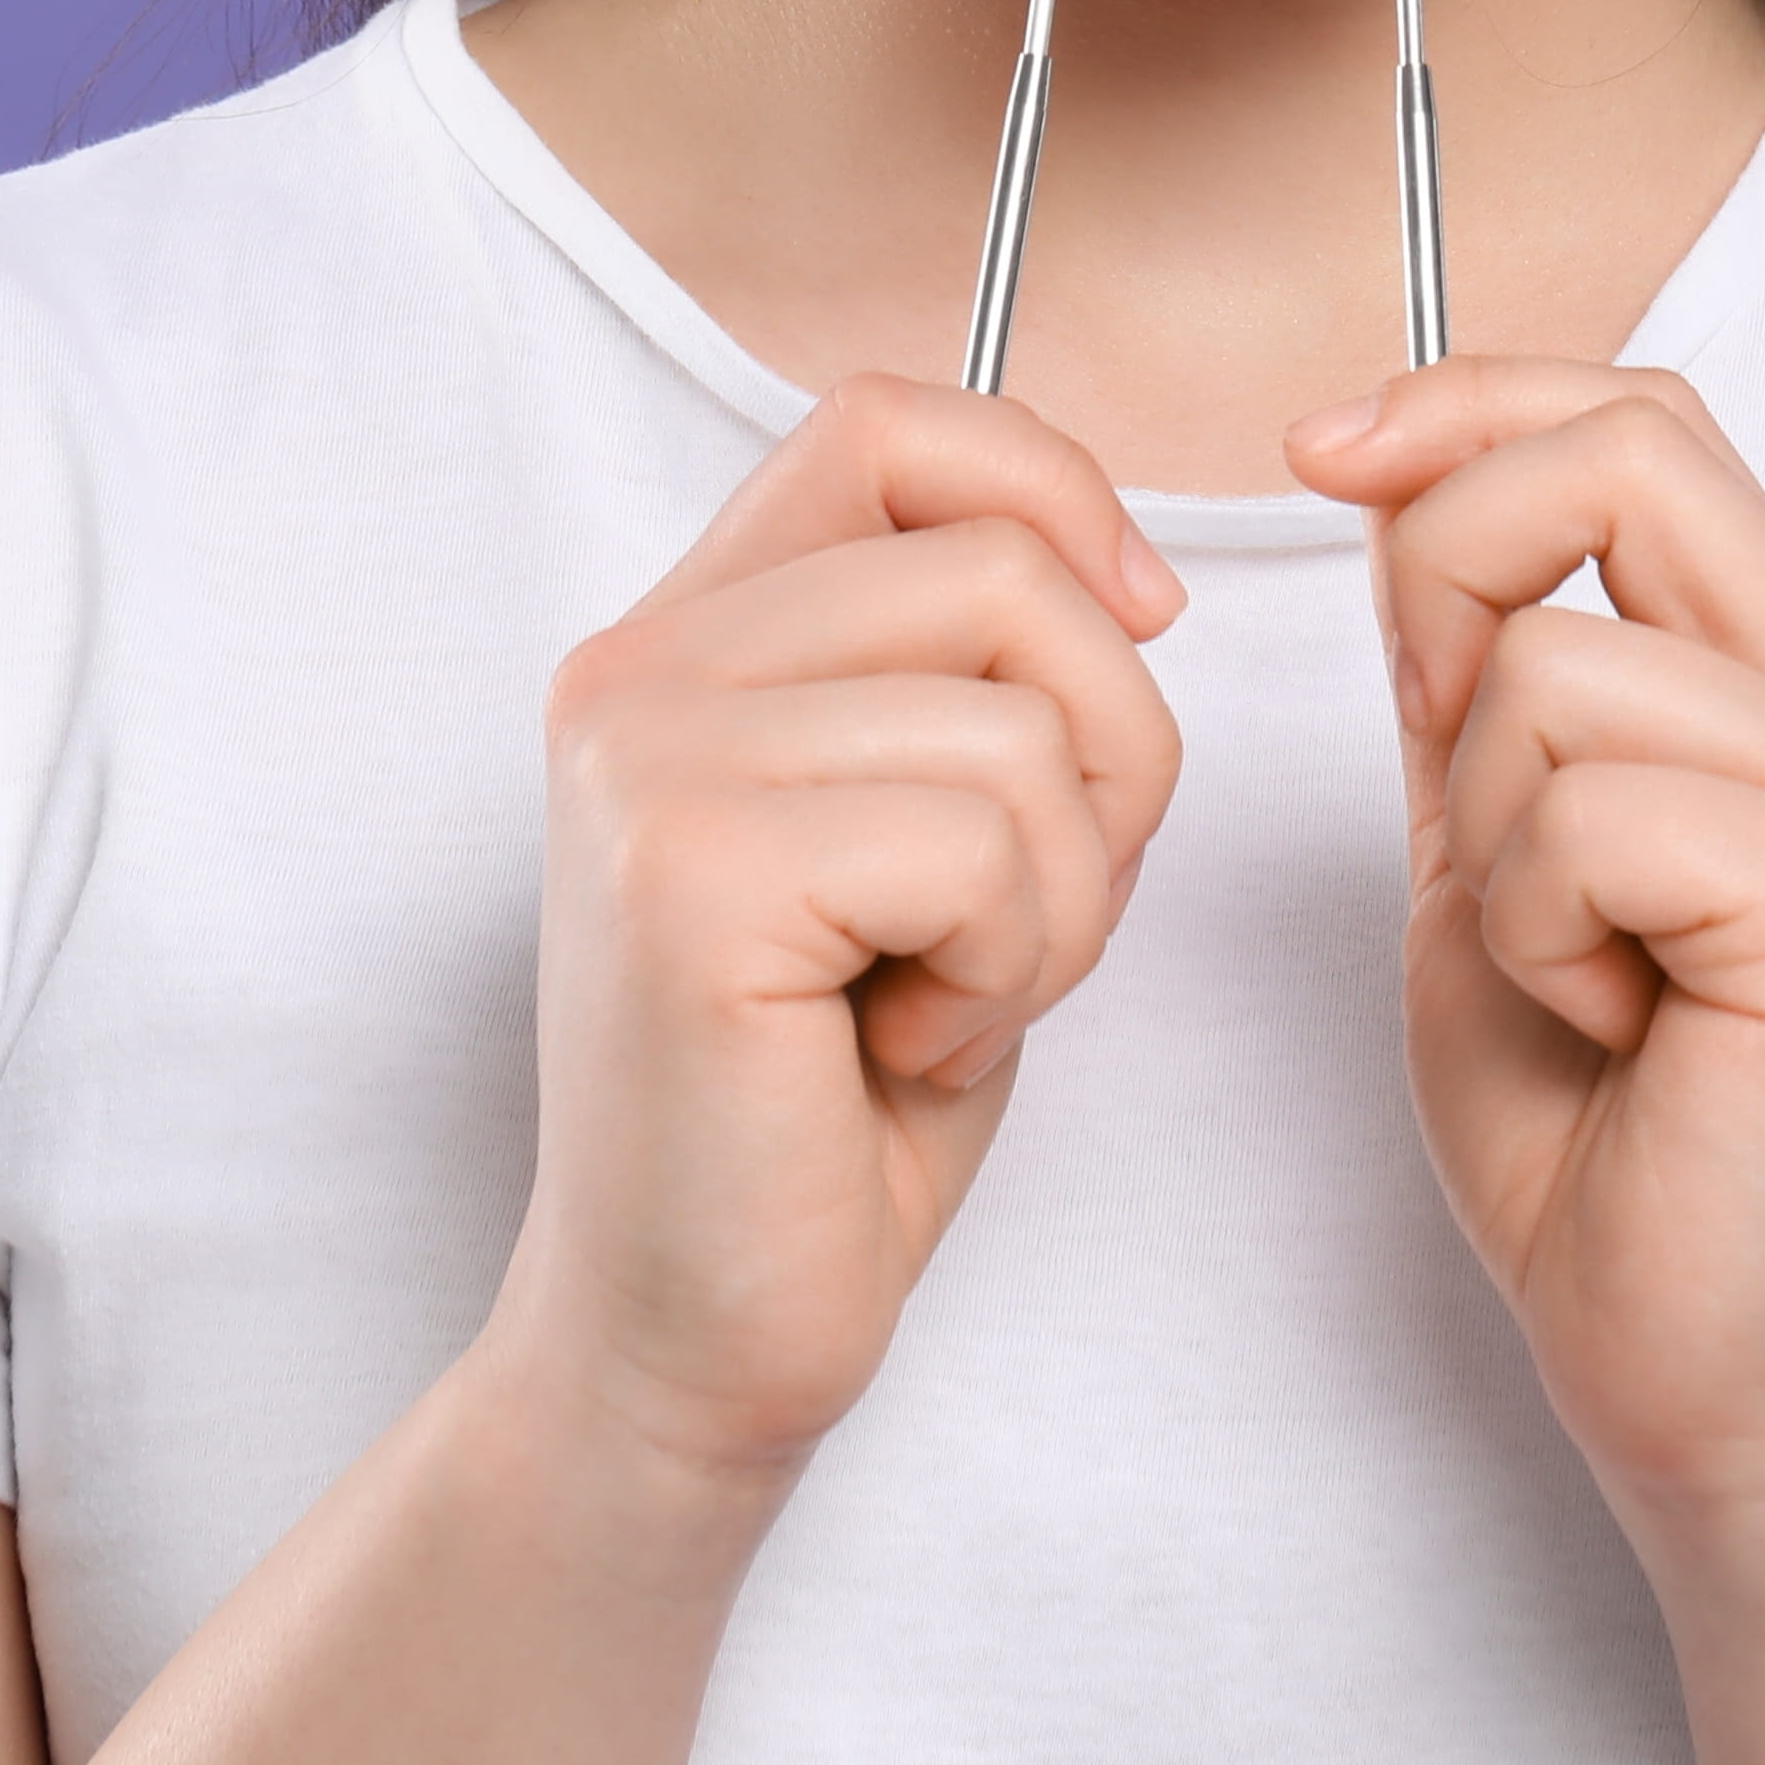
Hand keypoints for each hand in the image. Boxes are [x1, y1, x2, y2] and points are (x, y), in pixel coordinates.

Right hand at [477, 380, 1186, 1482]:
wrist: (687, 1343)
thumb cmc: (829, 1105)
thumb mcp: (917, 834)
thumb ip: (972, 674)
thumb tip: (1124, 570)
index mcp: (685, 636)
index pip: (893, 422)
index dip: (1053, 498)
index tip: (1125, 633)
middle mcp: (638, 669)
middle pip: (1006, 570)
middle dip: (1106, 755)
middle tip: (1020, 916)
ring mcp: (648, 763)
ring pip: (1024, 721)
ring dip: (1062, 894)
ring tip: (950, 993)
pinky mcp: (690, 877)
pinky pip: (988, 843)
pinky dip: (1014, 965)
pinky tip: (906, 1047)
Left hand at [1292, 359, 1764, 1513]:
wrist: (1694, 1356)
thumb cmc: (1593, 1124)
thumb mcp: (1489, 836)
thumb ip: (1470, 665)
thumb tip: (1402, 473)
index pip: (1644, 416)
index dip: (1471, 400)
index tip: (1321, 453)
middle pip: (1625, 454)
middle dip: (1453, 563)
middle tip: (1445, 759)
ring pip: (1553, 663)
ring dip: (1490, 831)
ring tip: (1571, 963)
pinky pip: (1583, 809)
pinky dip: (1532, 925)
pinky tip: (1609, 1020)